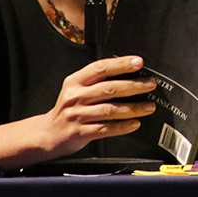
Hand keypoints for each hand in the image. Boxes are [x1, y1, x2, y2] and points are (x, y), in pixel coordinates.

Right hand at [38, 55, 157, 156]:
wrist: (47, 134)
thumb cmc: (68, 109)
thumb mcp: (75, 90)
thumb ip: (96, 81)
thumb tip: (128, 73)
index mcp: (75, 82)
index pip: (100, 68)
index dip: (120, 64)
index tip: (138, 62)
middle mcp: (75, 97)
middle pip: (109, 88)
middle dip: (133, 85)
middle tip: (150, 84)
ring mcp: (77, 115)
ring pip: (110, 110)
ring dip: (133, 108)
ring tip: (149, 106)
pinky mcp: (80, 133)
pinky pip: (106, 129)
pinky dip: (122, 126)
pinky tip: (135, 123)